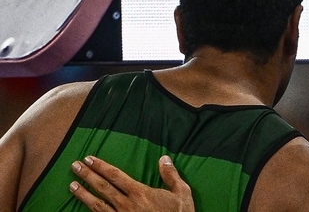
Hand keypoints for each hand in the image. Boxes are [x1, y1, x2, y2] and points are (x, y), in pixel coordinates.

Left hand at [70, 155, 194, 211]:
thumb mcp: (182, 193)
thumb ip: (171, 175)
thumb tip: (164, 158)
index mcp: (140, 193)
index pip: (116, 176)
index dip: (101, 166)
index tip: (90, 158)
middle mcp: (127, 205)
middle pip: (103, 187)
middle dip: (88, 175)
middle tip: (75, 166)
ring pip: (98, 205)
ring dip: (83, 194)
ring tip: (72, 185)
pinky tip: (84, 208)